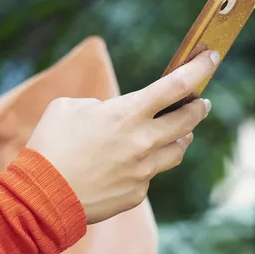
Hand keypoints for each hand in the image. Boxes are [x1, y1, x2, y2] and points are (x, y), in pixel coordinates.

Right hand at [24, 52, 217, 224]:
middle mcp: (143, 141)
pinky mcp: (137, 193)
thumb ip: (100, 107)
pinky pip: (150, 174)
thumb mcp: (68, 108)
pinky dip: (146, 165)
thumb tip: (112, 116)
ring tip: (179, 132)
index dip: (198, 69)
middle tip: (201, 102)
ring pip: (177, 150)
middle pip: (188, 120)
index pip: (176, 86)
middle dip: (198, 107)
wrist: (43, 196)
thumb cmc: (50, 145)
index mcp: (127, 113)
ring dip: (181, 137)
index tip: (211, 57)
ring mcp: (143, 170)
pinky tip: (131, 164)